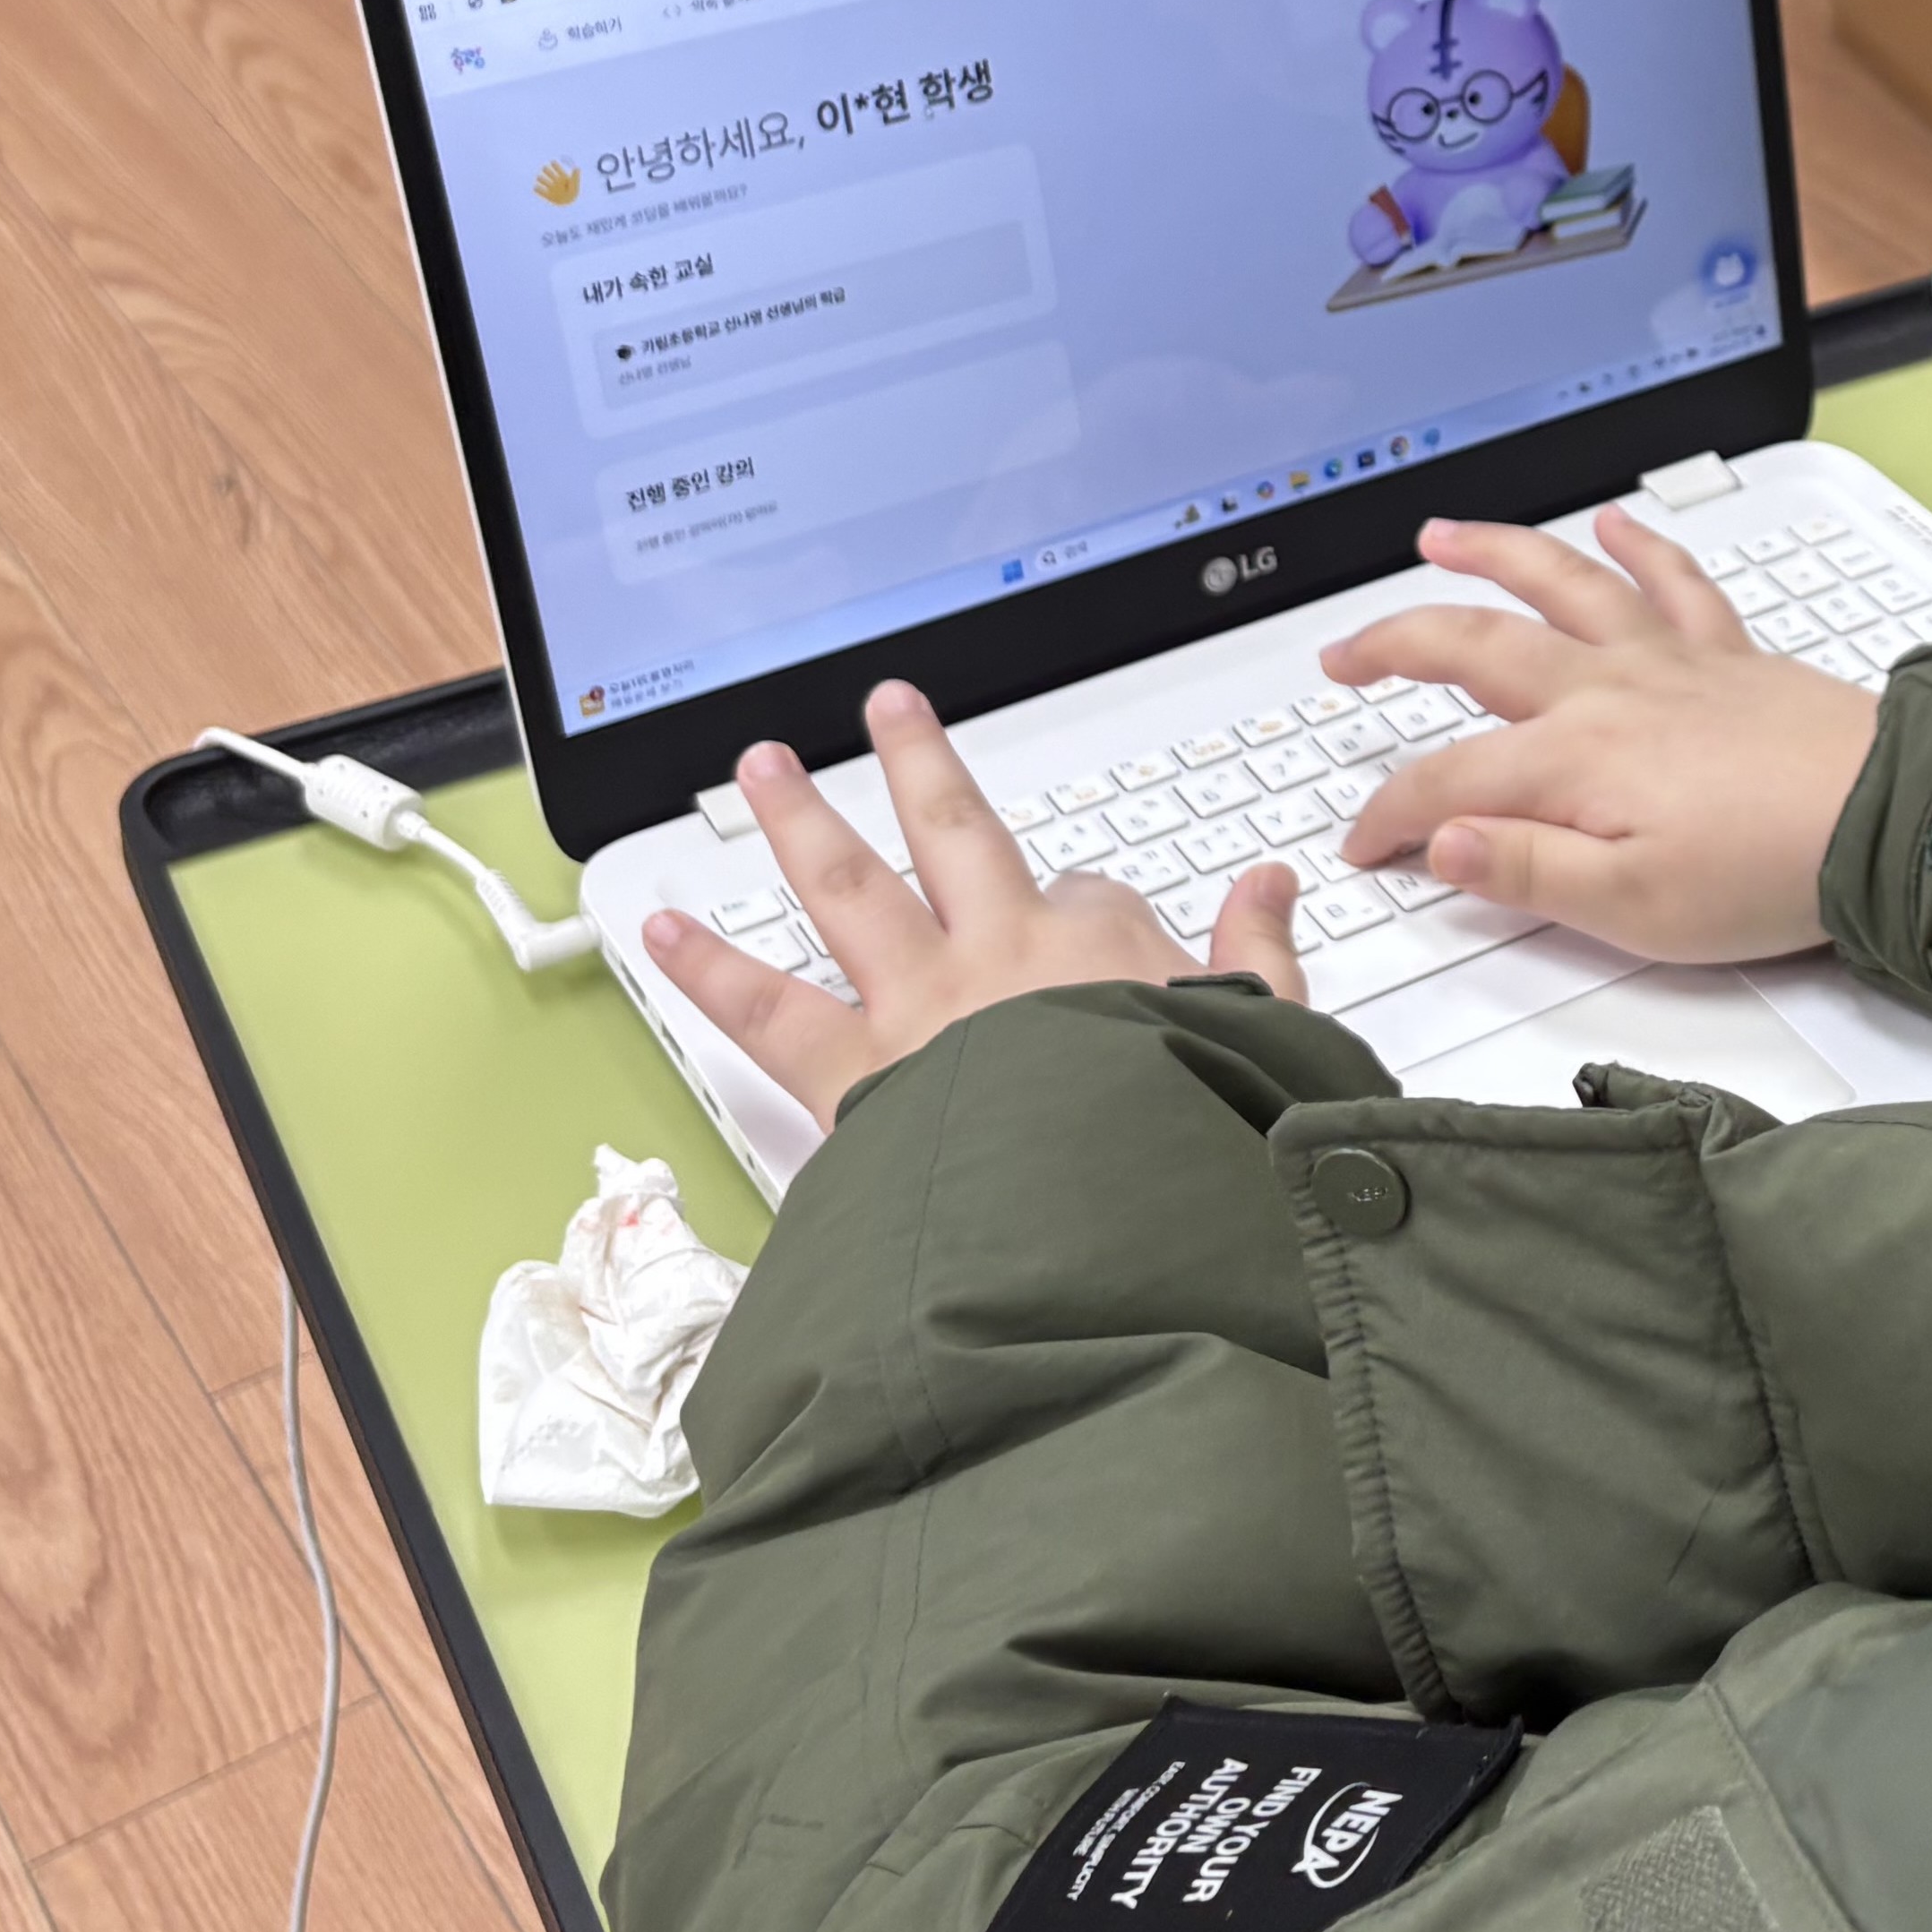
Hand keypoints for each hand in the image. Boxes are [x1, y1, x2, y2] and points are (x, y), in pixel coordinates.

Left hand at [643, 678, 1305, 1131]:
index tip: (1097, 925)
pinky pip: (764, 1009)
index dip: (1091, 907)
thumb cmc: (1186, 1139)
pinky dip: (705, 969)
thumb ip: (1261, 959)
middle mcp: (998, 954)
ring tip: (760, 766)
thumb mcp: (1265, 1039)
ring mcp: (917, 1005)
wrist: (1110, 1224)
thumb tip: (1272, 885)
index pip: (1089, 896)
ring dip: (798, 821)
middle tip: (885, 707)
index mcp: (1102, 949)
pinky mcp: (853, 1072)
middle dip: (917, 762)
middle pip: (950, 832)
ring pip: (845, 888)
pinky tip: (659, 931)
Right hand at [1326, 509, 1880, 960]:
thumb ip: (1527, 873)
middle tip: (1344, 657)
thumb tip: (1442, 846)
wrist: (1889, 820)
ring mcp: (1667, 662)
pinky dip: (1639, 543)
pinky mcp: (1726, 655)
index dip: (1390, 815)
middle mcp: (1608, 692)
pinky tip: (1613, 521)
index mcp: (1573, 761)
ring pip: (1559, 585)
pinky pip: (1671, 579)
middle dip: (1394, 644)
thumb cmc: (1774, 871)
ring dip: (1492, 554)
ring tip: (1441, 536)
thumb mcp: (1635, 910)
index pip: (1445, 782)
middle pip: (1473, 648)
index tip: (1366, 844)